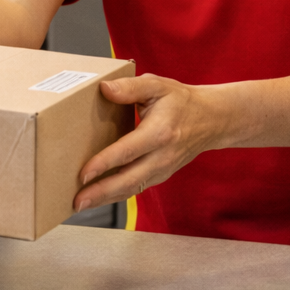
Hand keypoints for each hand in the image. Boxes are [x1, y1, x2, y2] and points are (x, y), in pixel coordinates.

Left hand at [73, 73, 220, 211]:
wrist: (212, 120)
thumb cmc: (182, 102)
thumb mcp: (157, 86)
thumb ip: (130, 87)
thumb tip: (104, 88)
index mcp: (160, 133)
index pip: (128, 152)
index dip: (104, 163)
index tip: (83, 173)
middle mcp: (162, 156)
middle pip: (128, 180)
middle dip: (101, 193)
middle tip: (76, 201)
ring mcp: (163, 170)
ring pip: (131, 189)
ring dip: (105, 199)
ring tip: (80, 204)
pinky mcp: (160, 176)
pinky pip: (135, 189)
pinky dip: (115, 196)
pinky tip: (98, 198)